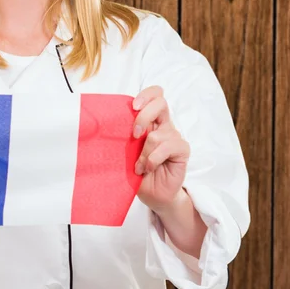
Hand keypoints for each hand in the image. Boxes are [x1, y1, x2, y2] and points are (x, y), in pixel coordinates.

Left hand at [132, 85, 189, 212]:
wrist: (152, 194)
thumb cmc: (137, 170)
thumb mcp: (126, 150)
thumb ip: (124, 134)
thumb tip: (107, 122)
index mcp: (151, 120)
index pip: (156, 94)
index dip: (146, 95)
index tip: (133, 106)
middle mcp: (164, 125)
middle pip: (160, 103)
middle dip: (143, 117)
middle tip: (134, 135)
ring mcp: (174, 137)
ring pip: (158, 134)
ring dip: (144, 152)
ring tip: (139, 166)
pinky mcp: (182, 150)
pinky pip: (168, 147)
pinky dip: (153, 159)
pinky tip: (148, 168)